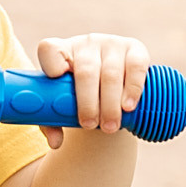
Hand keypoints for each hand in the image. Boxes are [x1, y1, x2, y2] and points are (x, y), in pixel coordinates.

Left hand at [33, 31, 148, 133]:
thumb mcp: (62, 104)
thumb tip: (55, 143)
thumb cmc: (79, 95)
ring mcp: (111, 43)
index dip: (51, 64)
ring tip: (109, 127)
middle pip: (85, 71)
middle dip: (88, 102)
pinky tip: (128, 106)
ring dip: (110, 103)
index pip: (49, 50)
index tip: (56, 80)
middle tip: (89, 125)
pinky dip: (133, 88)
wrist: (108, 84)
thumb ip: (52, 122)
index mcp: (61, 51)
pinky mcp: (135, 48)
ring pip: (111, 73)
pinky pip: (136, 66)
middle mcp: (85, 43)